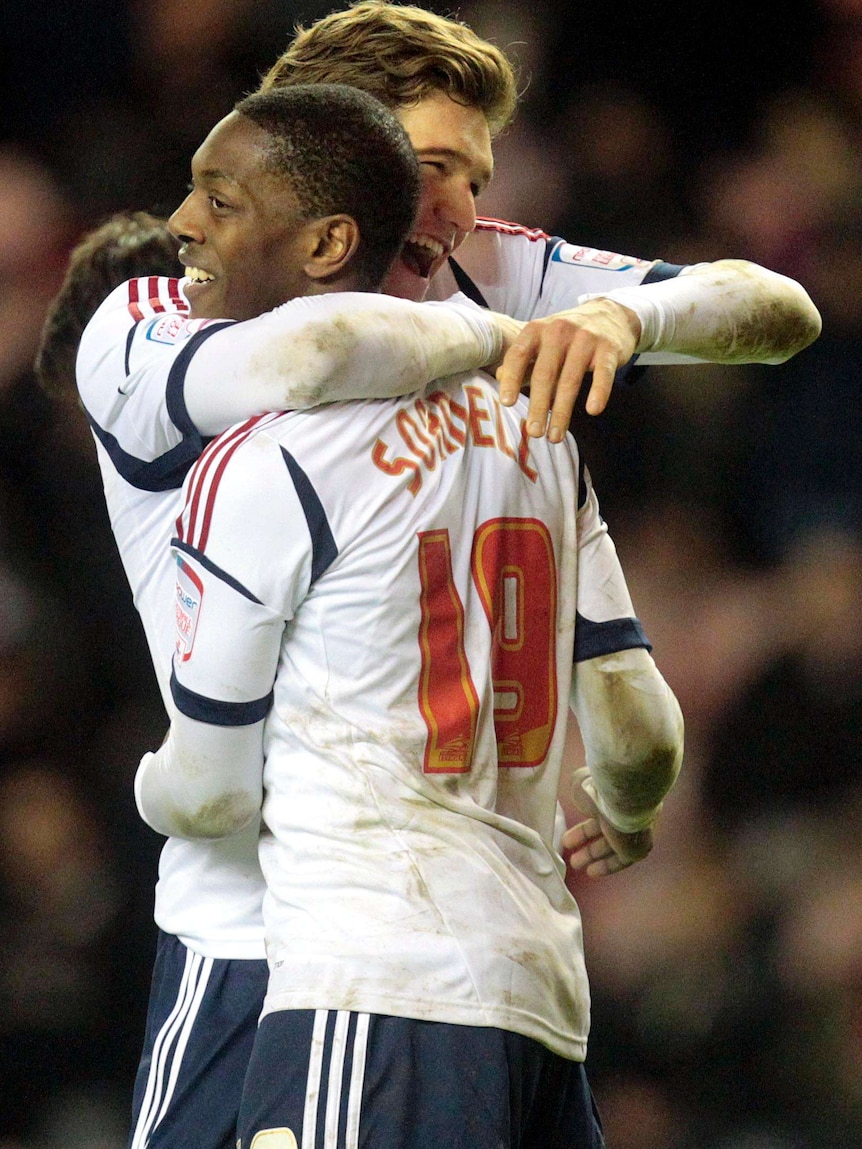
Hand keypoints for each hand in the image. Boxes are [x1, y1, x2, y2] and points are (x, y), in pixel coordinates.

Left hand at [495, 298, 640, 439]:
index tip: (507, 403)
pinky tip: (593, 410)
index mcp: (537, 330)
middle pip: (545, 373)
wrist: (609, 315)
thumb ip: (522, 361)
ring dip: (562, 412)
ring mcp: (585, 338)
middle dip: (538, 406)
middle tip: (533, 433)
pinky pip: (603, 373)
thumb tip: (500, 377)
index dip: (512, 379)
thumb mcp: (541, 342)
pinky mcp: (608, 348)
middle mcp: (559, 330)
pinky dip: (598, 392)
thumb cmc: (567, 337)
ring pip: (570, 380)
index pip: (519, 355)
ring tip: (555, 437)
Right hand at [562, 767, 653, 876]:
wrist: (626, 795)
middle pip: (607, 829)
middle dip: (588, 840)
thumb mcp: (582, 784)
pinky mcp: (638, 847)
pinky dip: (606, 866)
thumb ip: (581, 793)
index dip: (587, 820)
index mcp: (619, 794)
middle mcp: (630, 811)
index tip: (573, 829)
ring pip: (613, 845)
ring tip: (575, 864)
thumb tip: (581, 798)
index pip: (602, 809)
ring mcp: (636, 830)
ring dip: (593, 855)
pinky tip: (591, 872)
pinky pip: (621, 859)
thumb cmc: (602, 786)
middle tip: (569, 847)